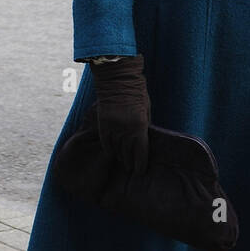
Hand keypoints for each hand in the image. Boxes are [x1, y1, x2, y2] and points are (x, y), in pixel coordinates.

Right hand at [90, 54, 150, 174]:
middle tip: (131, 170)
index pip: (140, 151)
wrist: (118, 79)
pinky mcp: (102, 123)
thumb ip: (144, 126)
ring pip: (116, 149)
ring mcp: (112, 126)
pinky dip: (109, 149)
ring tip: (123, 163)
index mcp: (139, 125)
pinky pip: (105, 142)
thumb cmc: (138, 93)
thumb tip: (142, 141)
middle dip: (130, 162)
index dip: (140, 164)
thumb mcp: (147, 110)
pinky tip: (112, 154)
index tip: (140, 172)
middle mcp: (125, 129)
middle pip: (127, 152)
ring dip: (120, 157)